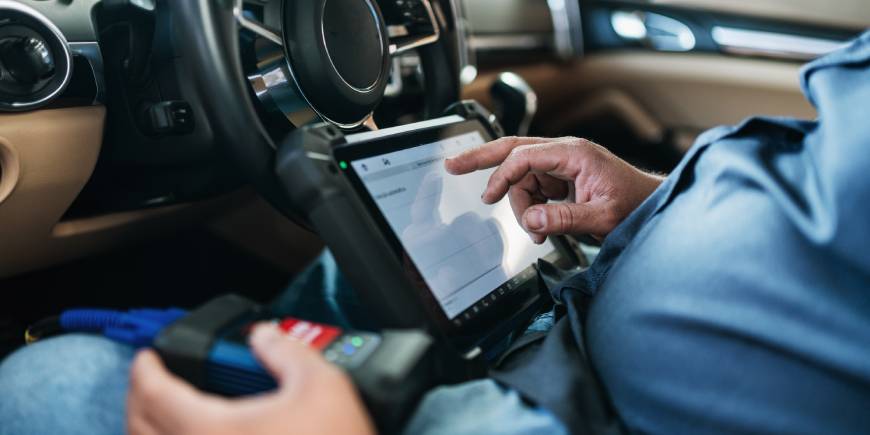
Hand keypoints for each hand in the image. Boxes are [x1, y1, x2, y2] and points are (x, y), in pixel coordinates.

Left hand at [127, 324, 374, 434]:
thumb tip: (267, 336)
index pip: (155, 394)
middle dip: (137, 400)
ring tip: (164, 413)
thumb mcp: (323, 386)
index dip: (146, 369)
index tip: (148, 356)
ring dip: (147, 430)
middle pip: (139, 429)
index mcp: (211, 430)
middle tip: (150, 381)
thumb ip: (288, 352)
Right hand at [445, 136, 663, 242]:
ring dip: (521, 206)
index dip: (502, 176)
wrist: (650, 206)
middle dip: (481, 158)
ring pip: (521, 180)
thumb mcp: (602, 216)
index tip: (489, 197)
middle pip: (512, 150)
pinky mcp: (561, 180)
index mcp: (573, 153)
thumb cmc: (635, 203)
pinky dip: (531, 210)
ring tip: (539, 231)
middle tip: (452, 164)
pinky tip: (542, 227)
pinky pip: (533, 191)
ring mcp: (561, 166)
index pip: (524, 156)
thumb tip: (533, 219)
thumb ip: (566, 219)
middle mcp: (564, 154)